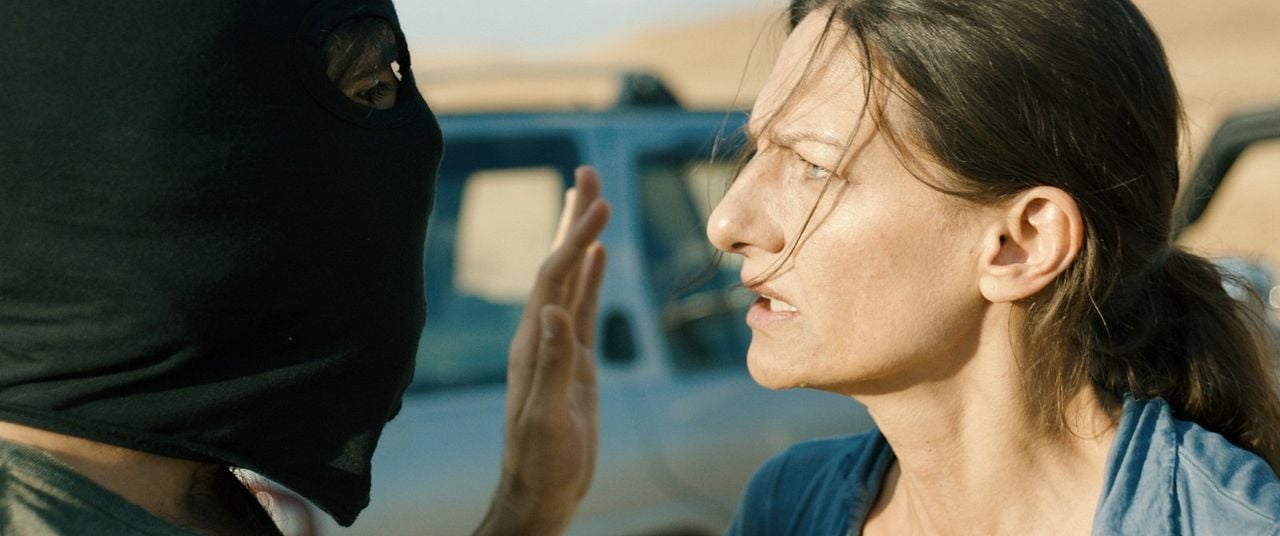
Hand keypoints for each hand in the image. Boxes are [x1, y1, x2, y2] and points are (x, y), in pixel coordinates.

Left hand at [476, 166, 609, 535]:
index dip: (575, 239)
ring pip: (571, 279)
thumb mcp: (548, 418)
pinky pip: (583, 306)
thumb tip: (553, 311)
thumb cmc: (542, 462)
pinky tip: (600, 256)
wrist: (540, 492)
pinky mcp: (575, 360)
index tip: (600, 203)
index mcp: (533, 343)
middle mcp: (542, 335)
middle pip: (558, 264)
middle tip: (586, 172)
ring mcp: (558, 345)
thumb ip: (551, 365)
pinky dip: (592, 276)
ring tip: (592, 199)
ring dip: (581, 238)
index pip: (555, 277)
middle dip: (572, 219)